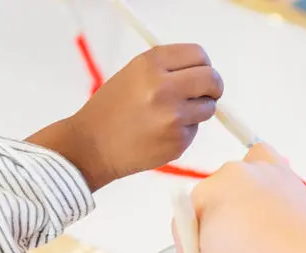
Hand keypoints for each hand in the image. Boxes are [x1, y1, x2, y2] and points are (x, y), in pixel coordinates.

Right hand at [65, 44, 223, 189]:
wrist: (92, 145)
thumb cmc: (112, 109)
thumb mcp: (134, 74)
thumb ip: (168, 69)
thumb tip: (204, 72)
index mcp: (151, 64)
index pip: (199, 55)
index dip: (204, 65)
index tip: (201, 73)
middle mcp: (164, 87)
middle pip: (212, 79)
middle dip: (213, 87)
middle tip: (204, 93)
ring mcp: (173, 116)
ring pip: (209, 107)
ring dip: (198, 110)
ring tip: (171, 115)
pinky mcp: (178, 140)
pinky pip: (195, 129)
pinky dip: (184, 130)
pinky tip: (161, 133)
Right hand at [169, 143, 305, 252]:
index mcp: (209, 190)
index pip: (187, 218)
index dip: (190, 245)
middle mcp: (233, 171)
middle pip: (213, 201)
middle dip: (215, 227)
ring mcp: (262, 170)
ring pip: (238, 184)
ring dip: (239, 205)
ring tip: (252, 235)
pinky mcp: (287, 174)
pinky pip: (267, 164)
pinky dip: (263, 176)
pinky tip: (266, 195)